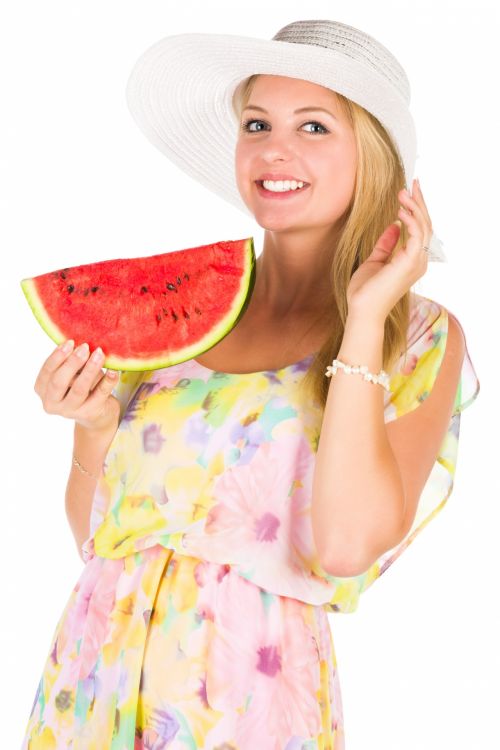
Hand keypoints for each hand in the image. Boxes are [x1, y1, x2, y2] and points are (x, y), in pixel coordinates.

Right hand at [34, 341, 121, 432]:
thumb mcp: (73, 373)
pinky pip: (100, 395)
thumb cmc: (81, 385)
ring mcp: (70, 411)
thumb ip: (72, 362)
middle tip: (85, 347)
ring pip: (79, 389)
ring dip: (90, 369)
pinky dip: (108, 381)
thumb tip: (80, 345)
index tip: (70, 342)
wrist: (97, 413)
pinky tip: (113, 371)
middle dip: (72, 362)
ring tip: (99, 354)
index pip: (47, 372)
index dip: (57, 356)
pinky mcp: (90, 413)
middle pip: (59, 382)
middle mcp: (52, 403)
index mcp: (43, 389)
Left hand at [346, 179, 432, 322]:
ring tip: (402, 192)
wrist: (362, 310)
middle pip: (426, 224)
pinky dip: (411, 219)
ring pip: (424, 226)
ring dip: (414, 206)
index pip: (420, 229)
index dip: (416, 209)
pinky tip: (400, 210)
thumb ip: (386, 244)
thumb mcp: (374, 261)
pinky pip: (417, 234)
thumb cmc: (366, 291)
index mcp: (412, 260)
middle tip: (412, 183)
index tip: (407, 192)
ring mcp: (417, 261)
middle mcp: (419, 260)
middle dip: (419, 202)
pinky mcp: (410, 262)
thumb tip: (394, 225)